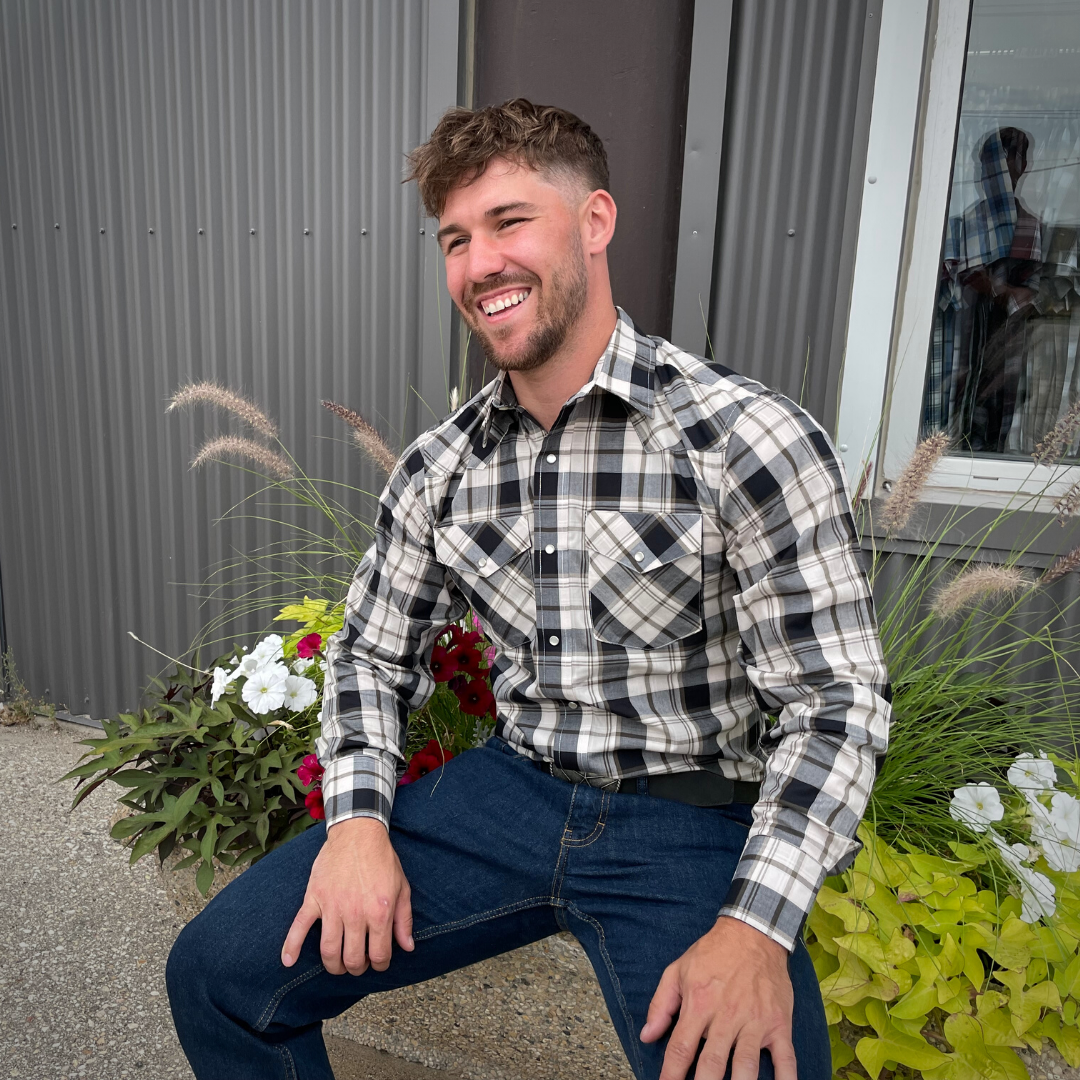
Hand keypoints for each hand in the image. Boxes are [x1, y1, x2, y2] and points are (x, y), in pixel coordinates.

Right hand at [281, 816, 413, 975]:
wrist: (359, 832)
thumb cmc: (382, 860)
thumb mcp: (402, 888)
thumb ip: (404, 920)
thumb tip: (408, 947)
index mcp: (379, 912)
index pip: (379, 954)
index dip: (380, 964)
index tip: (378, 962)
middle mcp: (355, 914)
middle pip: (352, 958)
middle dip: (356, 968)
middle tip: (358, 963)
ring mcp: (332, 907)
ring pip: (328, 951)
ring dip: (333, 965)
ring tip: (338, 965)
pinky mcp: (314, 898)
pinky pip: (299, 926)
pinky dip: (291, 946)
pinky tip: (288, 961)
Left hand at [640, 916, 795, 1079]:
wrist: (753, 932)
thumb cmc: (713, 953)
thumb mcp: (678, 970)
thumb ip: (661, 1004)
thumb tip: (647, 1036)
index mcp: (699, 1003)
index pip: (680, 1049)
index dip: (671, 1076)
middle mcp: (727, 1015)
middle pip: (712, 1064)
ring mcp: (755, 1021)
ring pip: (746, 1066)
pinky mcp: (779, 1023)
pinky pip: (785, 1058)